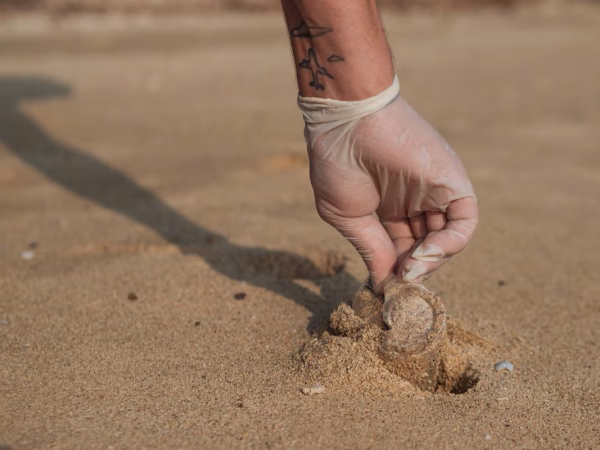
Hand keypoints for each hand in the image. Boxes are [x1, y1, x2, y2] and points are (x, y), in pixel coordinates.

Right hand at [301, 81, 477, 291]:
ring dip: (430, 262)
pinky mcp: (452, 181)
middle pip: (425, 247)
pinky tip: (425, 254)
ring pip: (447, 240)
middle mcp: (415, 201)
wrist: (345, 122)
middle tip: (400, 282)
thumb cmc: (338, 164)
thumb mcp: (350, 218)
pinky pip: (464, 222)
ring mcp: (434, 192)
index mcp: (389, 208)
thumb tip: (383, 285)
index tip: (386, 286)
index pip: (402, 248)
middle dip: (413, 269)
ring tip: (409, 271)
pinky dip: (451, 245)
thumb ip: (372, 249)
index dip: (396, 269)